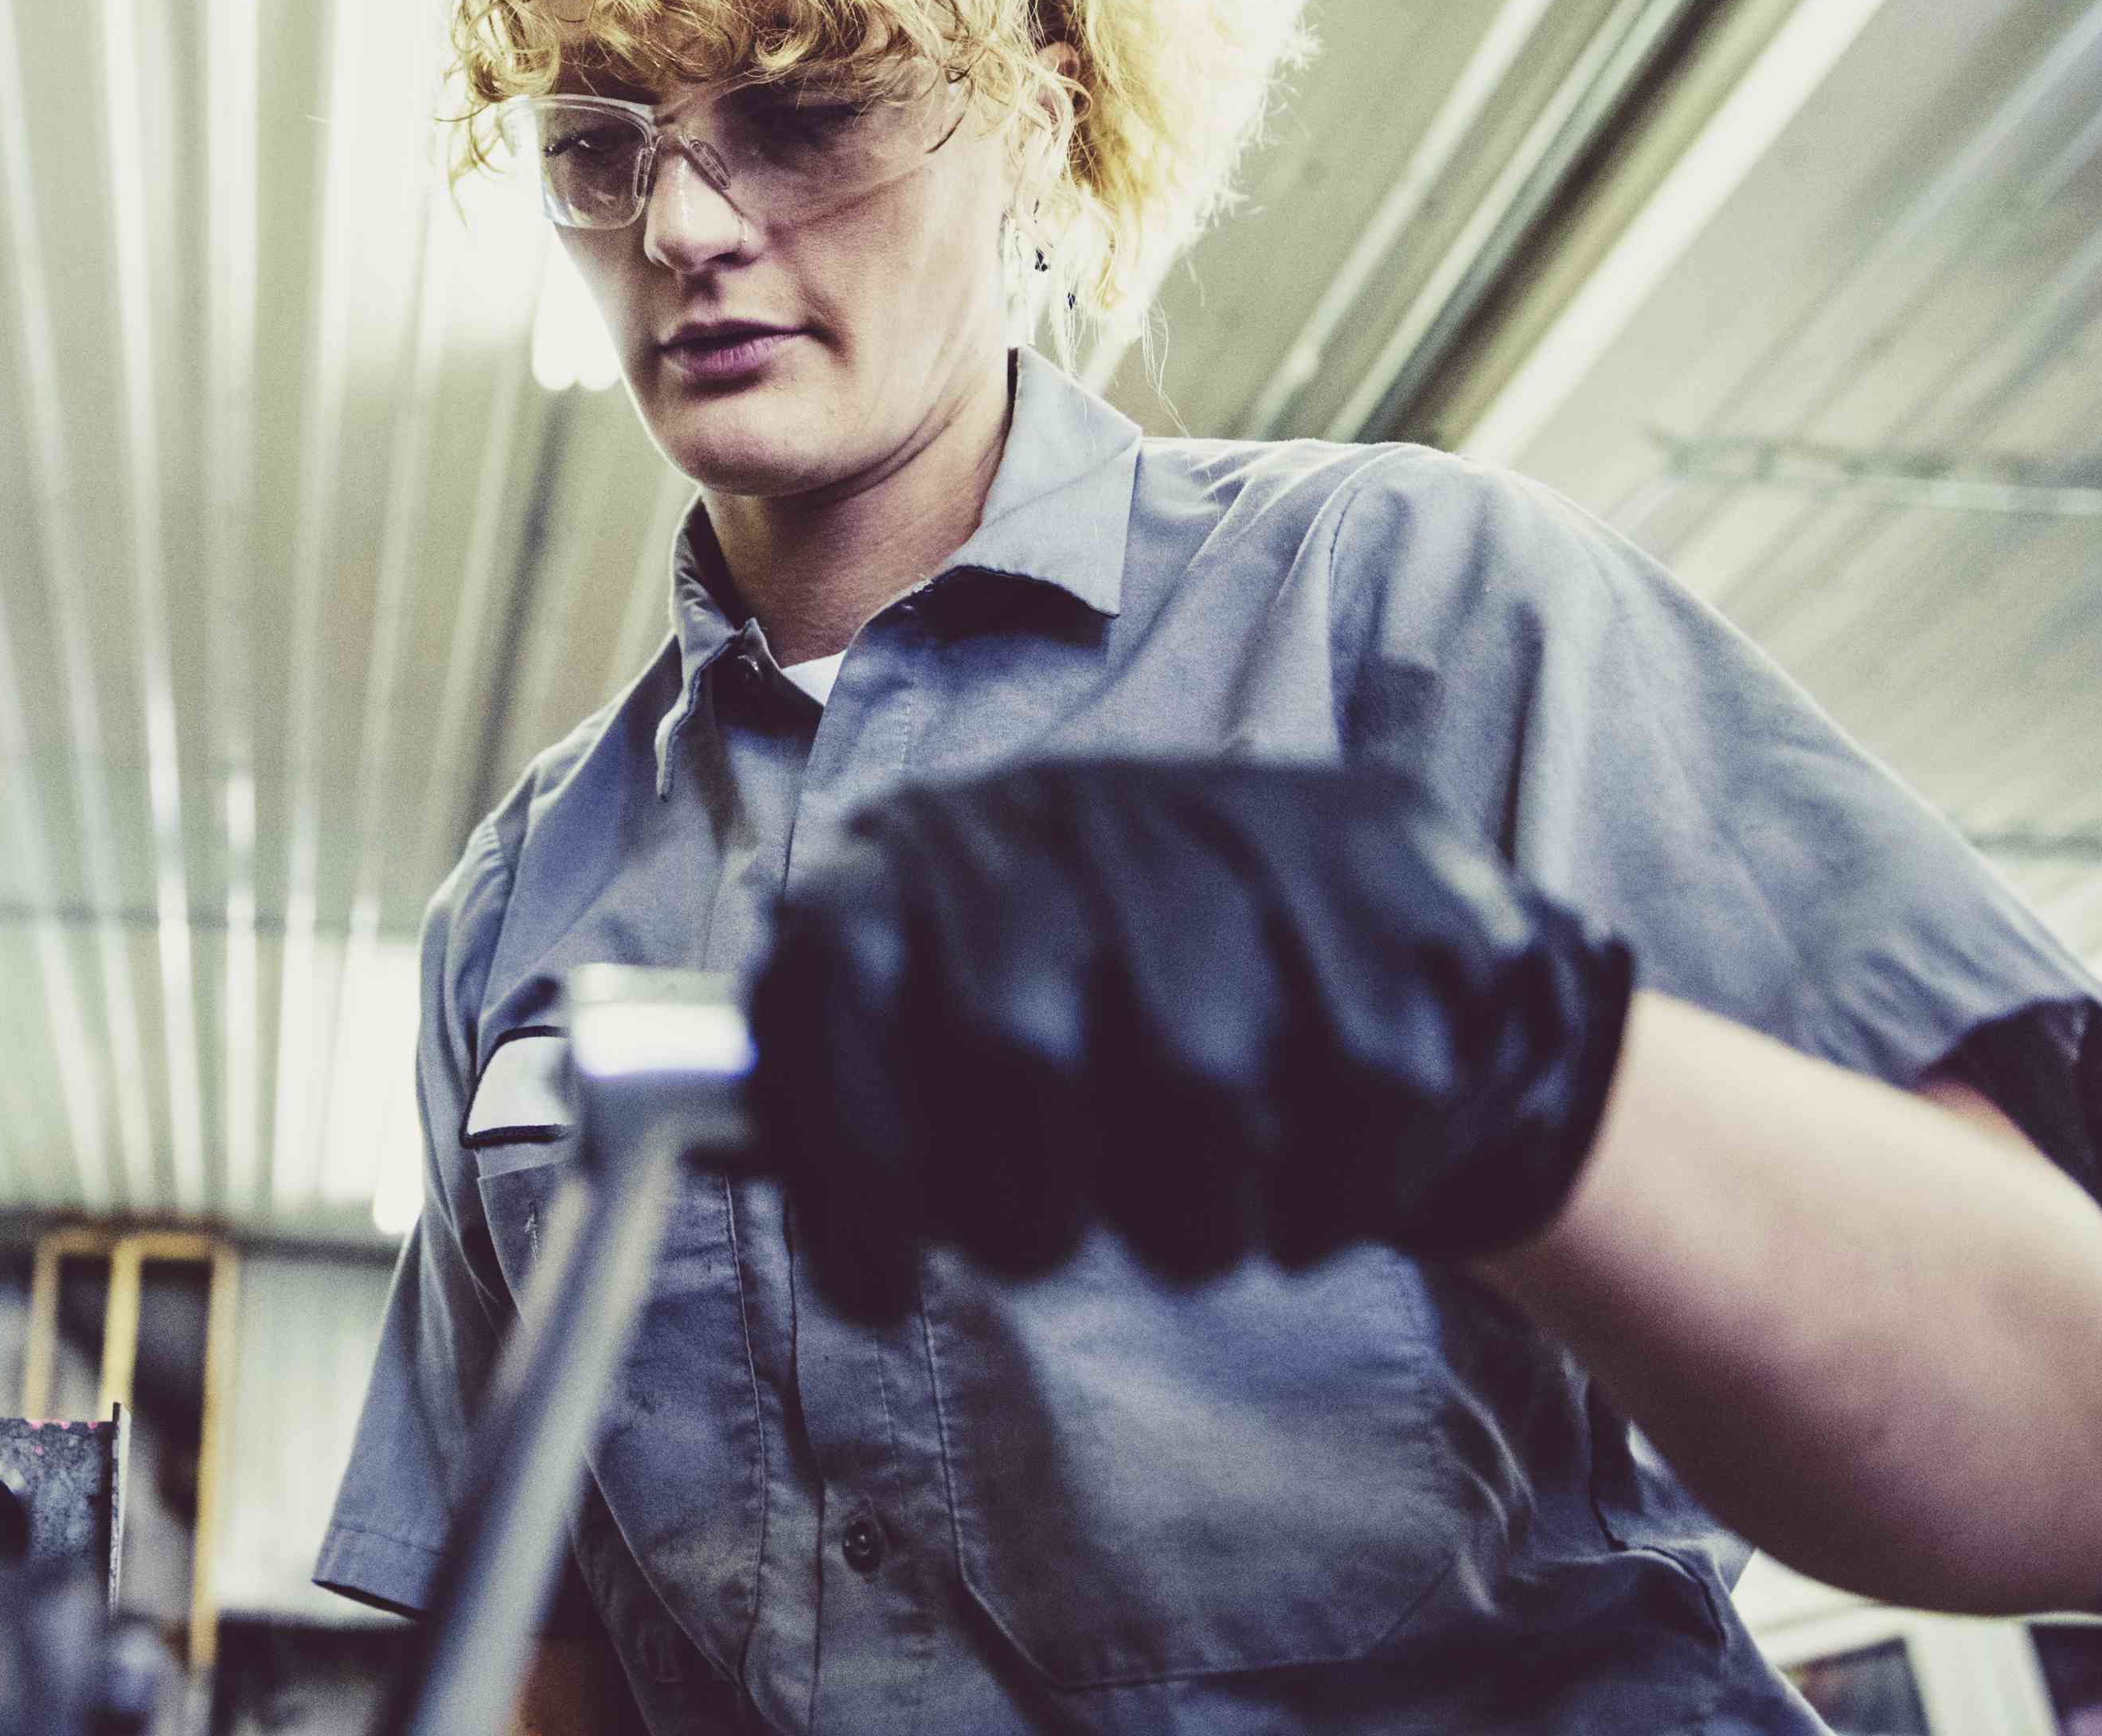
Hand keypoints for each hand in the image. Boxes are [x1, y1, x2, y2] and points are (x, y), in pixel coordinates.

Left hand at [746, 759, 1633, 1316]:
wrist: (1380, 934)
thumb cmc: (1113, 1011)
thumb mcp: (959, 1009)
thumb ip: (855, 1073)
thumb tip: (699, 1137)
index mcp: (933, 847)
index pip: (834, 975)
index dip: (847, 1156)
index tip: (877, 1288)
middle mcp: (1074, 814)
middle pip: (1017, 1049)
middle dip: (1029, 1209)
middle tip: (1045, 1243)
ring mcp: (1248, 836)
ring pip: (1202, 1092)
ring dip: (1189, 1222)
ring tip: (1189, 1210)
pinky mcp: (1403, 891)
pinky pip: (1361, 1104)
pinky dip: (1330, 1200)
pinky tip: (1309, 1180)